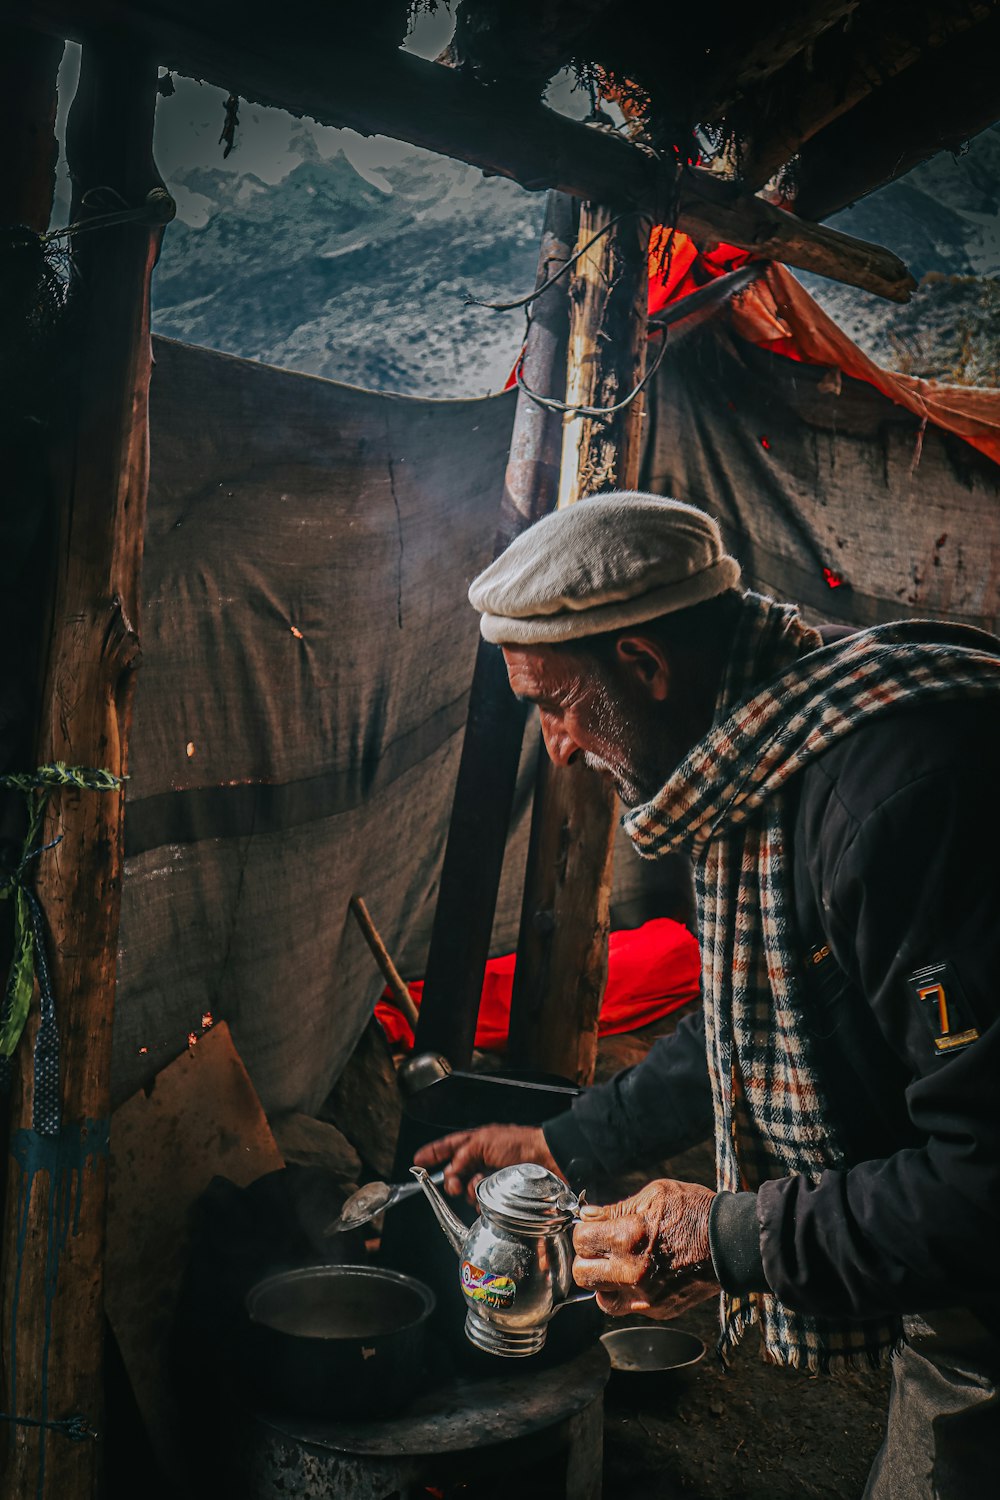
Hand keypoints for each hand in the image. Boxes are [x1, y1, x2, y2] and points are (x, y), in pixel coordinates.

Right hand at [412, 1124, 563, 1203]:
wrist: (549, 1159)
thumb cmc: (520, 1144)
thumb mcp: (485, 1142)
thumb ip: (463, 1155)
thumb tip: (451, 1171)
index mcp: (478, 1142)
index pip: (449, 1146)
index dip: (433, 1153)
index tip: (417, 1161)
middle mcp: (484, 1159)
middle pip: (457, 1172)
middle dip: (452, 1180)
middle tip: (454, 1186)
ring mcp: (493, 1177)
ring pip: (469, 1189)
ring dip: (471, 1190)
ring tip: (481, 1186)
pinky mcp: (502, 1193)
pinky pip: (483, 1201)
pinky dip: (482, 1201)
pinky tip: (489, 1198)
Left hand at [572, 1178, 718, 1318]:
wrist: (731, 1244)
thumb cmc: (695, 1213)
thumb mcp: (655, 1195)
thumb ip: (617, 1209)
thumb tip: (589, 1215)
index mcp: (629, 1237)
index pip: (581, 1240)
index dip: (584, 1231)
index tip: (592, 1227)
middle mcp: (632, 1271)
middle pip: (581, 1273)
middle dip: (587, 1257)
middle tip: (600, 1248)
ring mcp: (645, 1295)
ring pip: (600, 1297)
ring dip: (602, 1281)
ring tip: (616, 1266)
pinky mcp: (657, 1310)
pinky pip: (626, 1306)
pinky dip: (626, 1292)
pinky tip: (638, 1275)